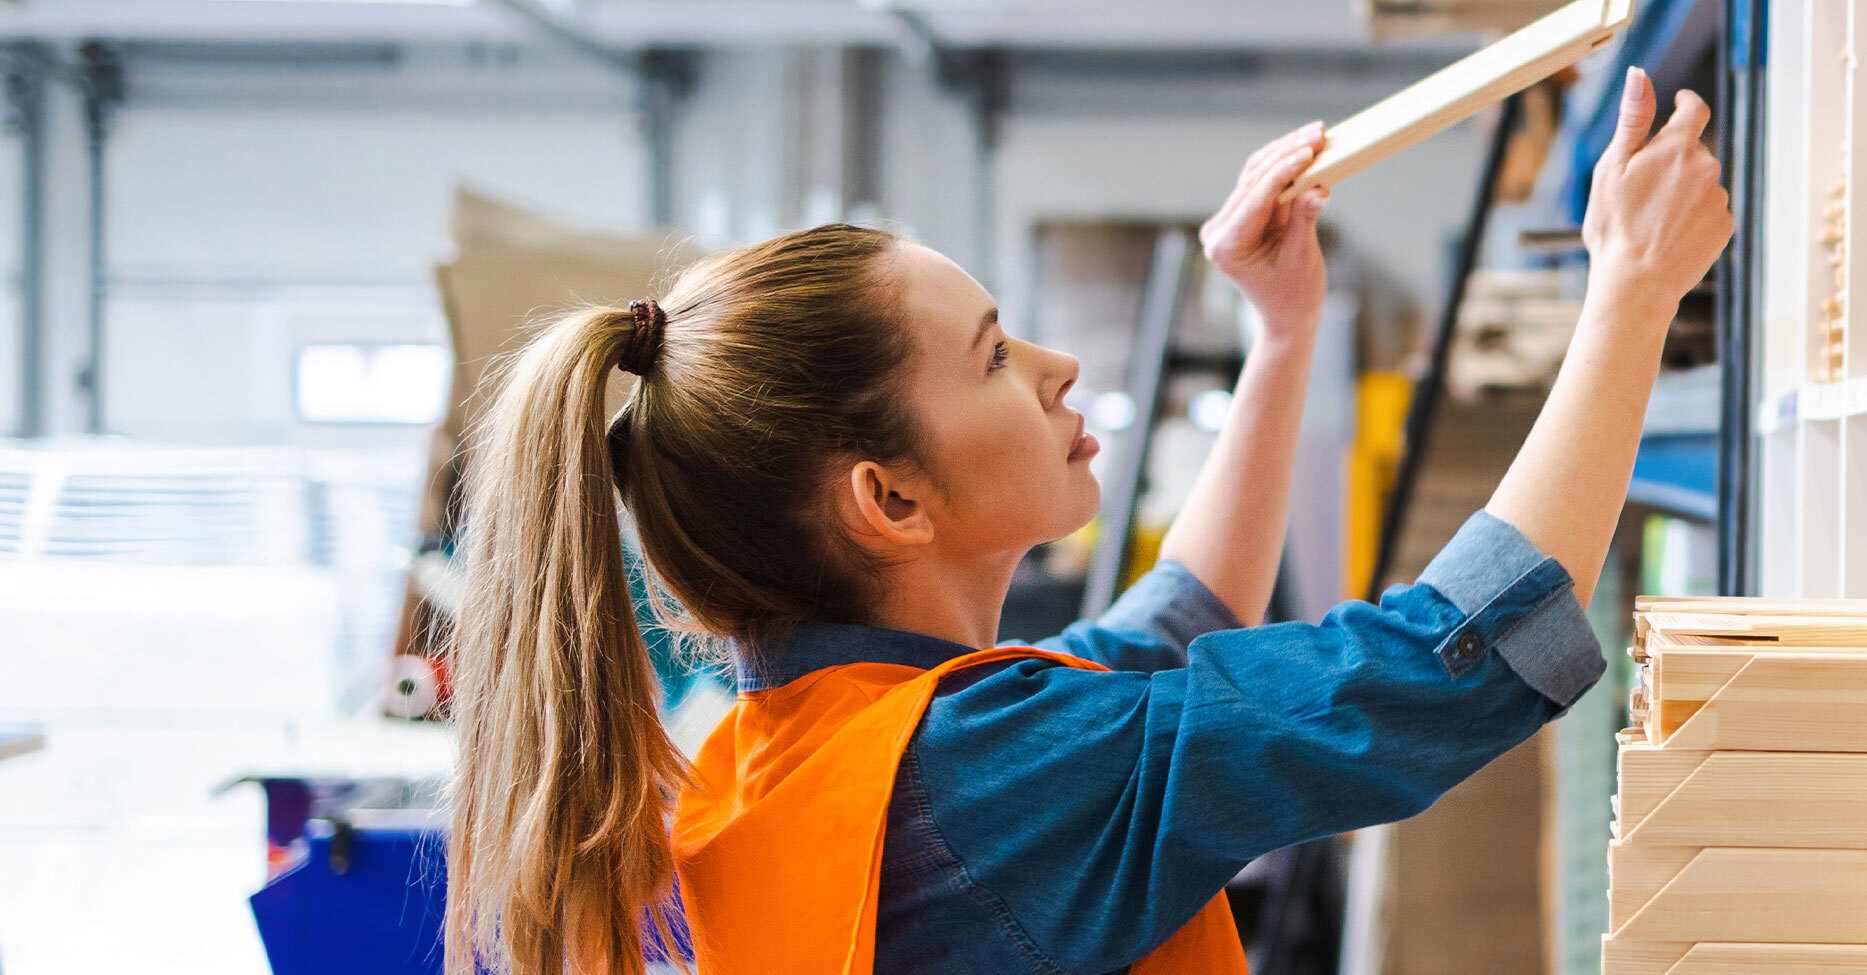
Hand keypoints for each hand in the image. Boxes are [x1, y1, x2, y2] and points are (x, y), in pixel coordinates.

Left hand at [1200, 121, 1331, 334]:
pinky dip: (1285, 165)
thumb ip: (1304, 220)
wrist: (1286, 316)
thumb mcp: (1301, 258)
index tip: (1309, 150)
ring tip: (1317, 133)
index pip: (1255, 197)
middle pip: (1253, 179)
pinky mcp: (1243, 214)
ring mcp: (1228, 220)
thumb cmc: (1294, 295)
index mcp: (1226, 245)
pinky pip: (1262, 182)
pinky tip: (1308, 147)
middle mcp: (1219, 230)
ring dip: (1287, 151)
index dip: (1283, 170)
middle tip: (1319, 133)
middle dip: (1287, 153)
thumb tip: (1317, 187)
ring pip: (1256, 173)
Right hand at [1582, 68, 1733, 311]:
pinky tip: (1668, 234)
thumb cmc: (1616, 226)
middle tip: (1640, 189)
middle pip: (1692, 151)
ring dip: (1681, 191)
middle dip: (1671, 161)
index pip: (1694, 109)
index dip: (1686, 102)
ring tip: (1652, 220)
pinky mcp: (1725, 226)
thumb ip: (1632, 118)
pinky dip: (1692, 216)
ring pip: (1700, 182)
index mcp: (1677, 147)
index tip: (1680, 102)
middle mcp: (1706, 167)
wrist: (1637, 281)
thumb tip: (1638, 74)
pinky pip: (1710, 211)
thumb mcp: (1612, 167)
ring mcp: (1718, 197)